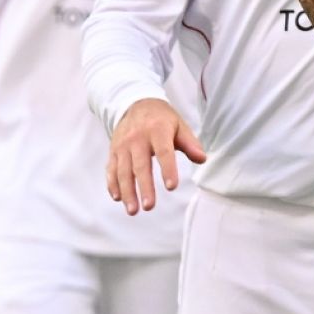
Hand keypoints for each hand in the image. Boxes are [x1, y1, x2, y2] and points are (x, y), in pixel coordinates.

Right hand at [106, 98, 205, 214]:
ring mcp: (123, 145)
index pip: (163, 152)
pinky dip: (112, 184)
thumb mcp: (178, 125)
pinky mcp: (113, 151)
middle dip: (144, 187)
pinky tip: (118, 198)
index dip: (168, 169)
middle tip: (150, 206)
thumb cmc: (161, 119)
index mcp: (157, 130)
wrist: (135, 103)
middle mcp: (137, 138)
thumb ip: (190, 143)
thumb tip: (202, 159)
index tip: (172, 187)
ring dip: (127, 191)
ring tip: (133, 210)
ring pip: (123, 171)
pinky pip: (111, 169)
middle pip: (140, 165)